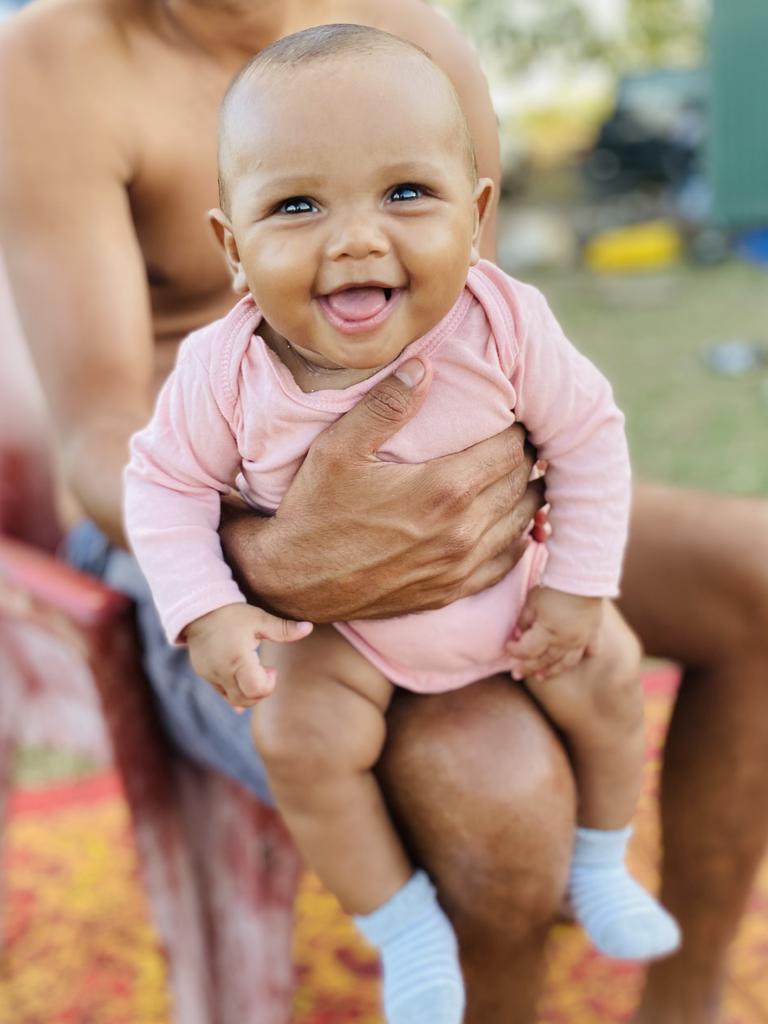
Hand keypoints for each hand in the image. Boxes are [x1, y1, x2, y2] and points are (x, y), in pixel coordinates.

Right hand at [185, 604, 312, 707]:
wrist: (199, 610)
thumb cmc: (232, 614)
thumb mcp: (259, 618)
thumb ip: (283, 628)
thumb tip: (309, 628)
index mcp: (237, 659)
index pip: (256, 689)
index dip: (269, 684)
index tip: (271, 668)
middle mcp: (221, 671)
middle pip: (246, 700)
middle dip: (261, 691)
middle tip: (264, 670)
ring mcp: (211, 676)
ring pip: (234, 700)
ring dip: (248, 692)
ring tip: (252, 670)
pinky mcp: (205, 675)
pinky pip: (222, 694)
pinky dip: (235, 691)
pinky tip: (242, 679)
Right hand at [220, 358, 545, 621]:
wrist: (295, 581)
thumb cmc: (315, 509)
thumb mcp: (340, 447)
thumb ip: (387, 405)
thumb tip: (424, 365)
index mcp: (444, 489)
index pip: (509, 450)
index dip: (516, 430)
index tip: (511, 418)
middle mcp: (463, 531)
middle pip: (521, 484)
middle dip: (524, 459)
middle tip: (519, 442)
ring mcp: (460, 567)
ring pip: (521, 524)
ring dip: (526, 496)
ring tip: (520, 476)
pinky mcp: (452, 592)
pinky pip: (506, 563)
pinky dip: (516, 539)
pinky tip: (509, 523)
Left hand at [506, 588, 602, 681]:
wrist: (582, 576)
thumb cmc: (553, 588)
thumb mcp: (531, 602)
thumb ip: (523, 621)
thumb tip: (518, 635)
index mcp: (548, 634)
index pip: (527, 650)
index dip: (515, 650)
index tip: (507, 646)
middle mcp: (565, 642)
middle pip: (544, 660)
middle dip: (528, 667)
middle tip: (517, 673)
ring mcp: (581, 640)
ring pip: (566, 662)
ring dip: (553, 670)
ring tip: (542, 676)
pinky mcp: (593, 632)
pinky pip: (590, 649)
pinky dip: (585, 654)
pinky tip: (582, 657)